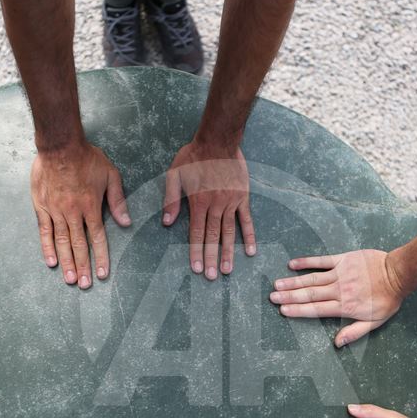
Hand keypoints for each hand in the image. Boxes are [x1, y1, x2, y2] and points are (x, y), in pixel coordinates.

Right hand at [30, 143, 129, 287]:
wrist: (60, 145)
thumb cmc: (87, 157)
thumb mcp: (110, 174)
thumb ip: (118, 200)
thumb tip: (126, 222)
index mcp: (91, 206)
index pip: (98, 238)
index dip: (101, 257)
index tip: (103, 274)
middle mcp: (73, 212)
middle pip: (79, 245)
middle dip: (83, 266)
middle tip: (85, 284)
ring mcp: (56, 211)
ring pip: (62, 242)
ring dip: (67, 262)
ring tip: (70, 279)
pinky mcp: (42, 206)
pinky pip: (45, 231)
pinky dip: (47, 247)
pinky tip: (51, 262)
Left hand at [163, 140, 254, 278]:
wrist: (219, 140)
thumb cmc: (194, 156)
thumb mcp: (175, 174)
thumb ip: (171, 198)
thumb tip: (166, 222)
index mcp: (198, 202)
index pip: (196, 232)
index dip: (196, 252)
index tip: (197, 268)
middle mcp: (215, 205)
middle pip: (213, 236)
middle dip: (212, 258)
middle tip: (212, 277)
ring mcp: (231, 202)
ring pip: (229, 232)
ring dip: (228, 252)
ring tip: (228, 270)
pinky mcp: (243, 197)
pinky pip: (247, 220)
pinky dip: (249, 236)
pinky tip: (250, 251)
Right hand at [270, 249, 407, 346]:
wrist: (398, 273)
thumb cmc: (388, 299)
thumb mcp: (375, 322)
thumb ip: (354, 332)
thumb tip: (337, 343)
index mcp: (344, 307)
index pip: (315, 309)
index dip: (298, 310)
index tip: (283, 310)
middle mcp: (338, 290)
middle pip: (309, 294)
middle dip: (289, 296)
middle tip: (272, 297)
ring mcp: (339, 274)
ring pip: (311, 279)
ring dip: (293, 282)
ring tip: (277, 284)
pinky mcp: (343, 260)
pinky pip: (321, 261)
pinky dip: (307, 262)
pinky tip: (292, 264)